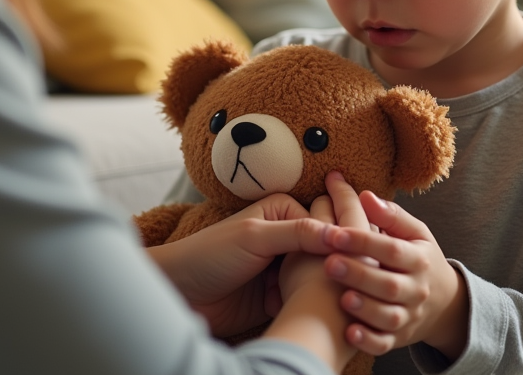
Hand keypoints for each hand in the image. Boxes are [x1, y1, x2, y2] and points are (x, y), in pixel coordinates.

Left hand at [148, 193, 333, 336]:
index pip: (325, 224)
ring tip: (309, 297)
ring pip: (315, 279)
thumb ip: (296, 232)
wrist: (180, 293)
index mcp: (284, 211)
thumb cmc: (209, 254)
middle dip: (325, 268)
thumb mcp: (254, 237)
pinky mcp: (278, 297)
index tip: (342, 256)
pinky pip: (302, 301)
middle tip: (326, 282)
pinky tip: (295, 310)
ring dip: (313, 289)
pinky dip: (302, 306)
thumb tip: (338, 233)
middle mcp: (287, 238)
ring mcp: (283, 269)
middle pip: (323, 252)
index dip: (335, 241)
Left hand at [322, 183, 468, 359]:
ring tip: (340, 297)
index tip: (334, 233)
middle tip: (328, 263)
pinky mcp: (399, 337)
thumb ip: (390, 215)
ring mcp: (409, 315)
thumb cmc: (418, 258)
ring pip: (389, 316)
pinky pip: (385, 343)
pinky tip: (349, 332)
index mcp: (419, 258)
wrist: (444, 302)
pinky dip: (369, 340)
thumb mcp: (415, 233)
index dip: (363, 242)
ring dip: (365, 308)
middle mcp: (417, 289)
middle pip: (390, 284)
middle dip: (359, 274)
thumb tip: (364, 195)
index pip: (391, 249)